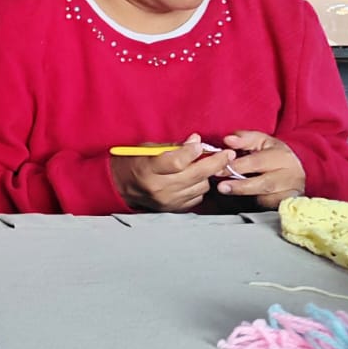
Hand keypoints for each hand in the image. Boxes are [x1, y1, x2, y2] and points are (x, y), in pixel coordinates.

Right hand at [109, 133, 239, 212]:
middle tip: (227, 154)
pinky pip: (198, 197)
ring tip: (206, 165)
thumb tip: (196, 140)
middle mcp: (159, 188)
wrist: (120, 186)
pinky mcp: (173, 208)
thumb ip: (173, 146)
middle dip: (215, 162)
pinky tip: (195, 178)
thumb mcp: (148, 149)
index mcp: (149, 169)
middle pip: (196, 174)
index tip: (200, 143)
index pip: (177, 162)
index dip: (192, 151)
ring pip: (201, 186)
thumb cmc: (133, 162)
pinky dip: (199, 186)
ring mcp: (168, 200)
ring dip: (206, 175)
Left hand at [218, 131, 305, 207]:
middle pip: (264, 182)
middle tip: (221, 186)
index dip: (237, 166)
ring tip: (227, 191)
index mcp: (283, 156)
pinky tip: (248, 201)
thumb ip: (244, 139)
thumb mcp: (260, 141)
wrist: (292, 171)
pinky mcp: (290, 203)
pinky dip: (259, 204)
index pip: (257, 162)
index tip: (219, 169)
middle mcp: (291, 174)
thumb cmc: (272, 155)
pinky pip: (272, 207)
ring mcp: (292, 190)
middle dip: (240, 185)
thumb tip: (228, 139)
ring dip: (247, 196)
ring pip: (269, 197)